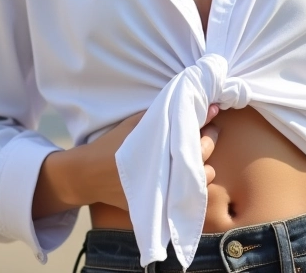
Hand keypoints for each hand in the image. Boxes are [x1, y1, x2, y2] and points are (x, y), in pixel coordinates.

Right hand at [80, 104, 220, 210]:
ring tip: (202, 150)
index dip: (207, 121)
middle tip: (212, 128)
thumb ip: (161, 114)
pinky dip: (194, 183)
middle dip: (210, 139)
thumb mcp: (136, 123)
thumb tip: (186, 99)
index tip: (214, 109)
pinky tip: (191, 170)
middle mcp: (168, 175)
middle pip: (203, 157)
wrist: (91, 175)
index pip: (194, 136)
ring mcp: (167, 194)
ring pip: (201, 181)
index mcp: (162, 152)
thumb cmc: (113, 144)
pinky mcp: (163, 207)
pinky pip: (188, 196)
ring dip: (205, 164)